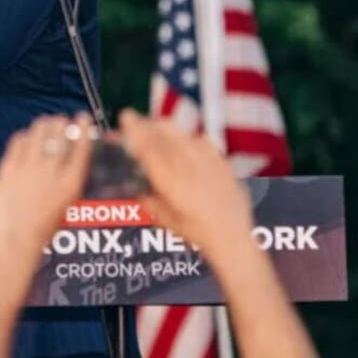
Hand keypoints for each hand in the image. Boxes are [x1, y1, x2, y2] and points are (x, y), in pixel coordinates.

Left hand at [0, 115, 92, 252]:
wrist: (18, 240)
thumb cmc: (44, 228)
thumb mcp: (67, 204)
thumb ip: (69, 179)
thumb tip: (70, 160)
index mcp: (70, 183)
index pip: (82, 146)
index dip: (84, 128)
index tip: (83, 119)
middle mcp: (51, 172)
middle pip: (60, 135)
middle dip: (62, 123)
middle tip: (62, 120)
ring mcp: (28, 169)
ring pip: (39, 134)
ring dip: (44, 125)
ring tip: (45, 123)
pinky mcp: (9, 169)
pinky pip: (18, 143)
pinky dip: (24, 136)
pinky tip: (26, 137)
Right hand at [117, 109, 254, 254]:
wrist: (232, 237)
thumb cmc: (197, 233)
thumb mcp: (164, 219)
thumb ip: (148, 199)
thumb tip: (135, 185)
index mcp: (171, 183)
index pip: (148, 149)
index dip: (135, 131)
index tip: (125, 119)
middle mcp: (189, 168)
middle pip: (164, 136)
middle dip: (146, 124)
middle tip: (134, 119)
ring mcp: (208, 163)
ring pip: (182, 135)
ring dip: (165, 127)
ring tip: (156, 124)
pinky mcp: (222, 163)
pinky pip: (203, 141)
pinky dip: (190, 137)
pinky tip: (186, 139)